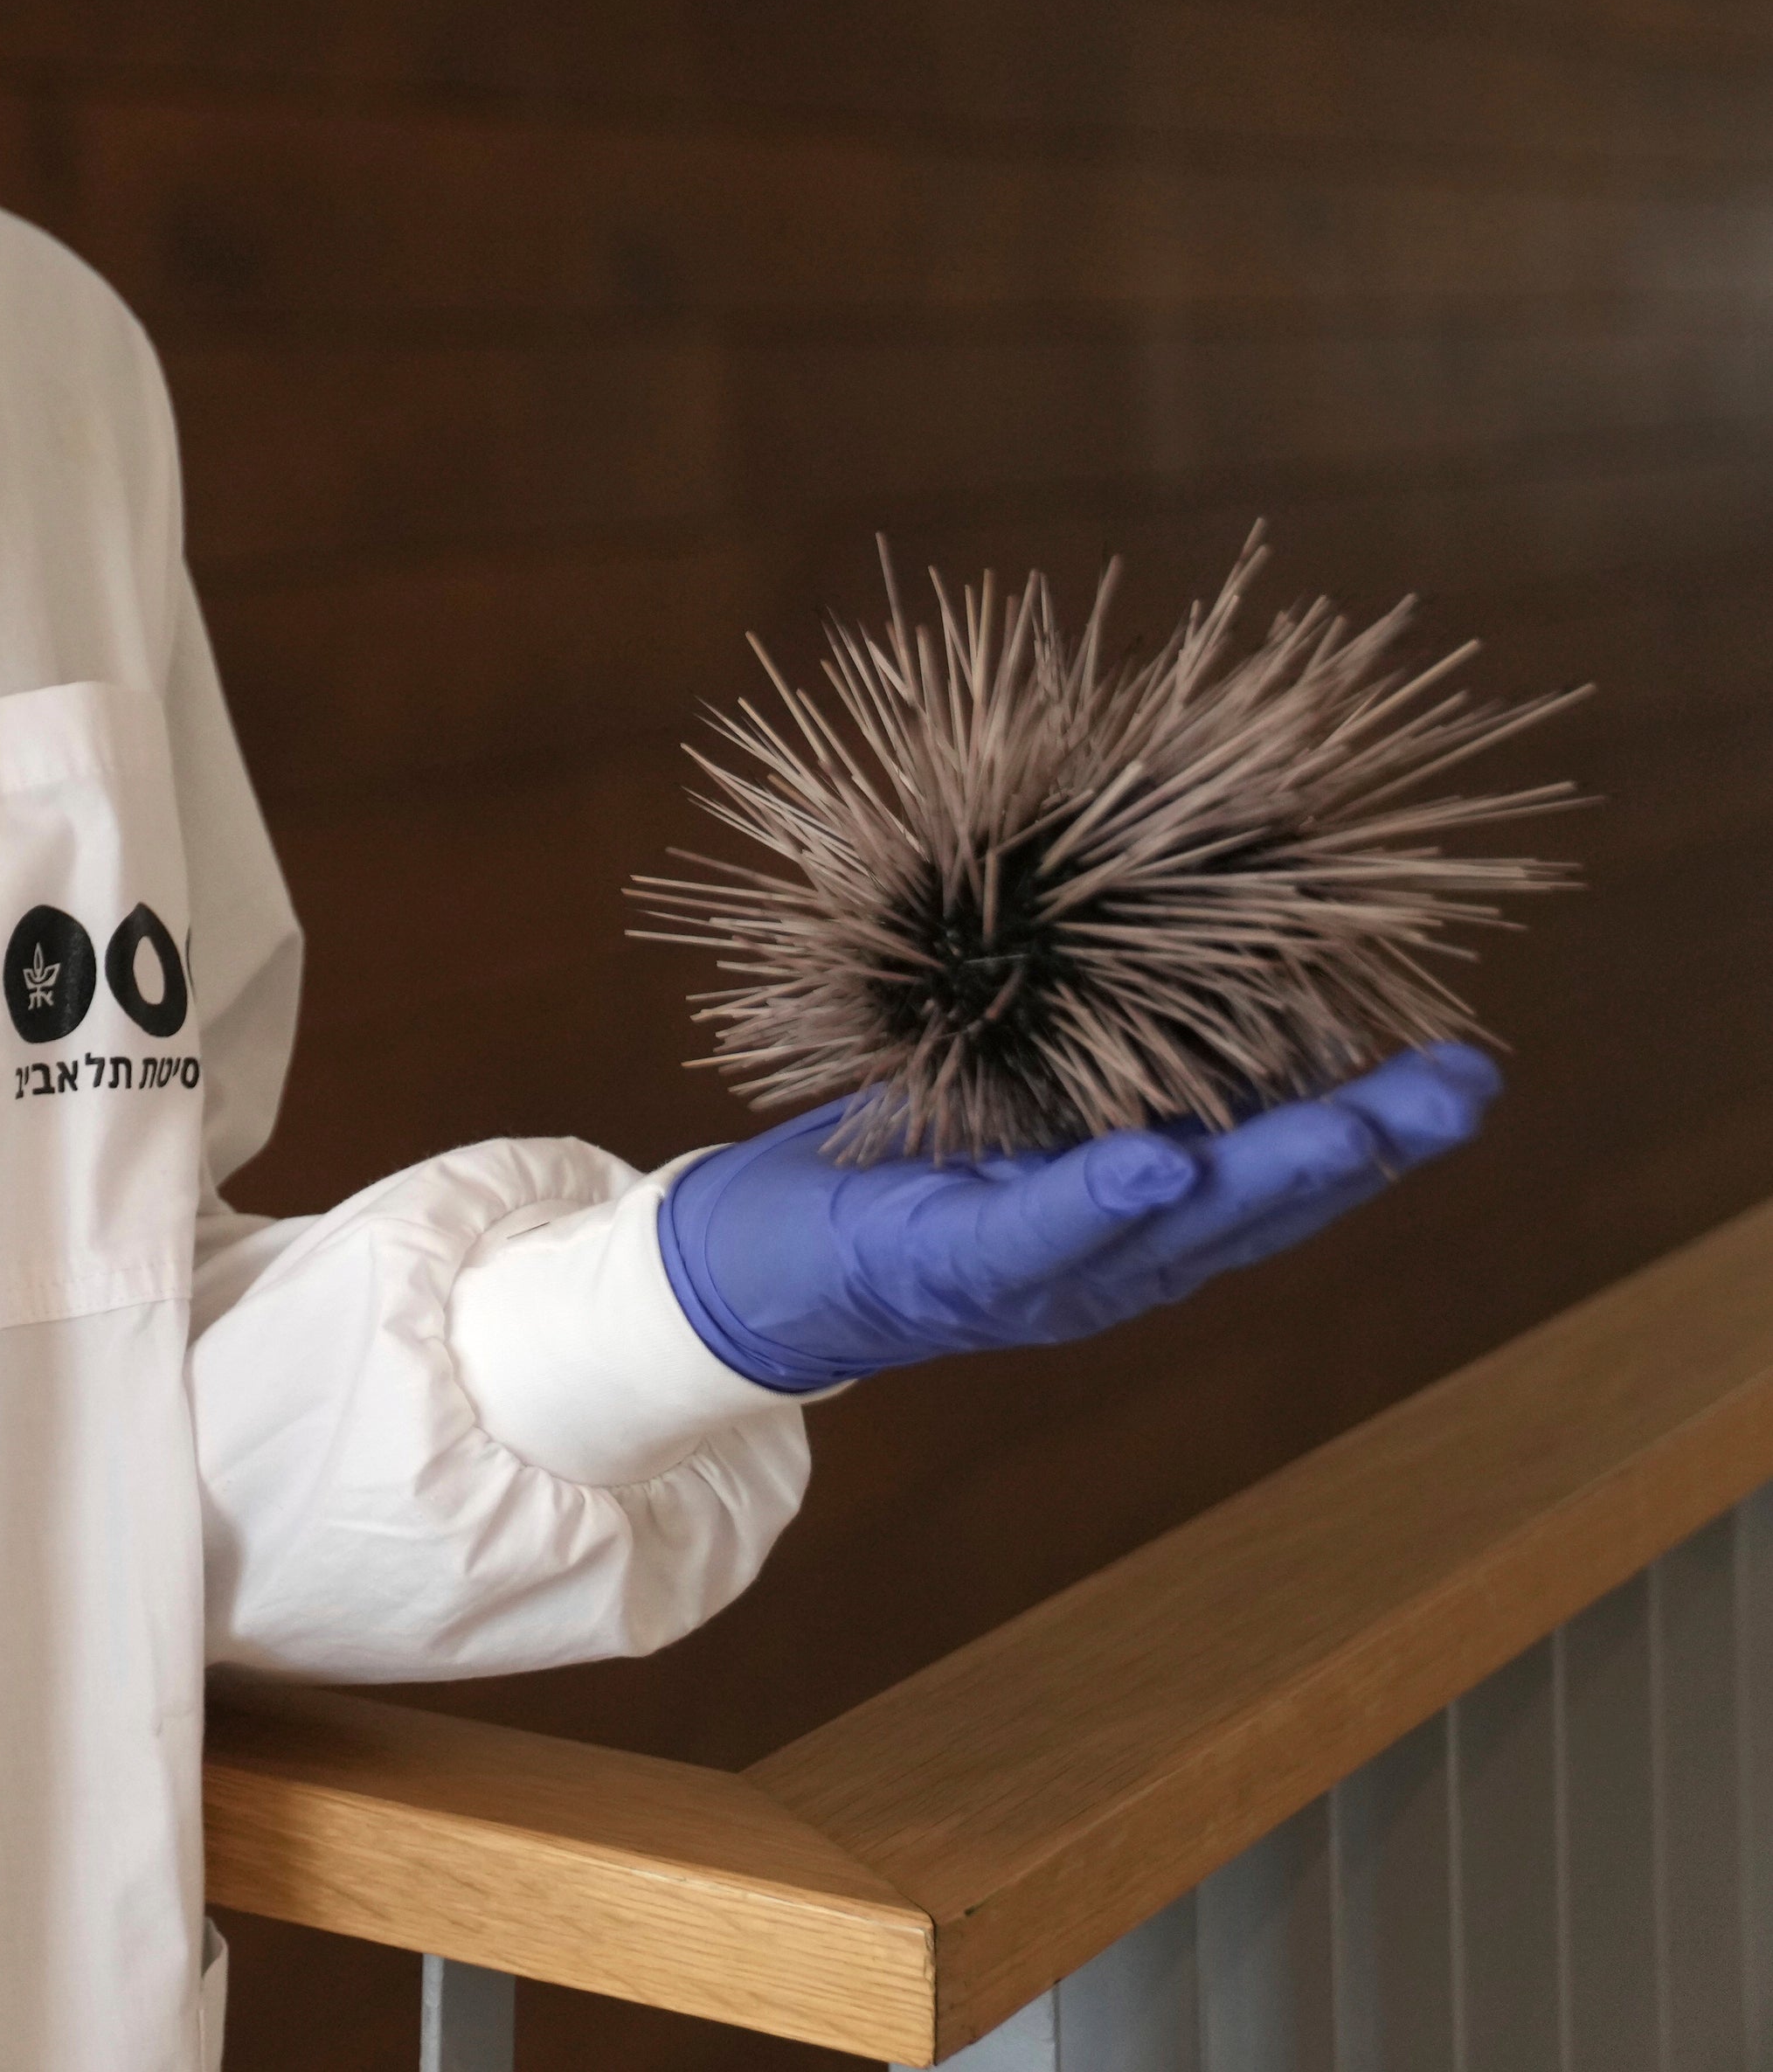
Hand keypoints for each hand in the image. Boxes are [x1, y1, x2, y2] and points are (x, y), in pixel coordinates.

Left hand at [656, 1043, 1500, 1392]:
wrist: (749, 1260)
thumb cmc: (890, 1159)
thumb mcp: (1014, 1102)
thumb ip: (1102, 1058)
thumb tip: (1195, 935)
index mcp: (1140, 1214)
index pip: (1278, 1168)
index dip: (1376, 1123)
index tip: (1466, 1065)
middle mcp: (1113, 1260)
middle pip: (1262, 1202)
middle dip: (1368, 1147)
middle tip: (1463, 1087)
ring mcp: (1039, 1280)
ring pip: (1175, 1227)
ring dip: (1269, 1174)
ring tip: (1362, 1122)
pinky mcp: (944, 1272)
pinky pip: (1034, 1235)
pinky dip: (1097, 1203)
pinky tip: (1154, 1165)